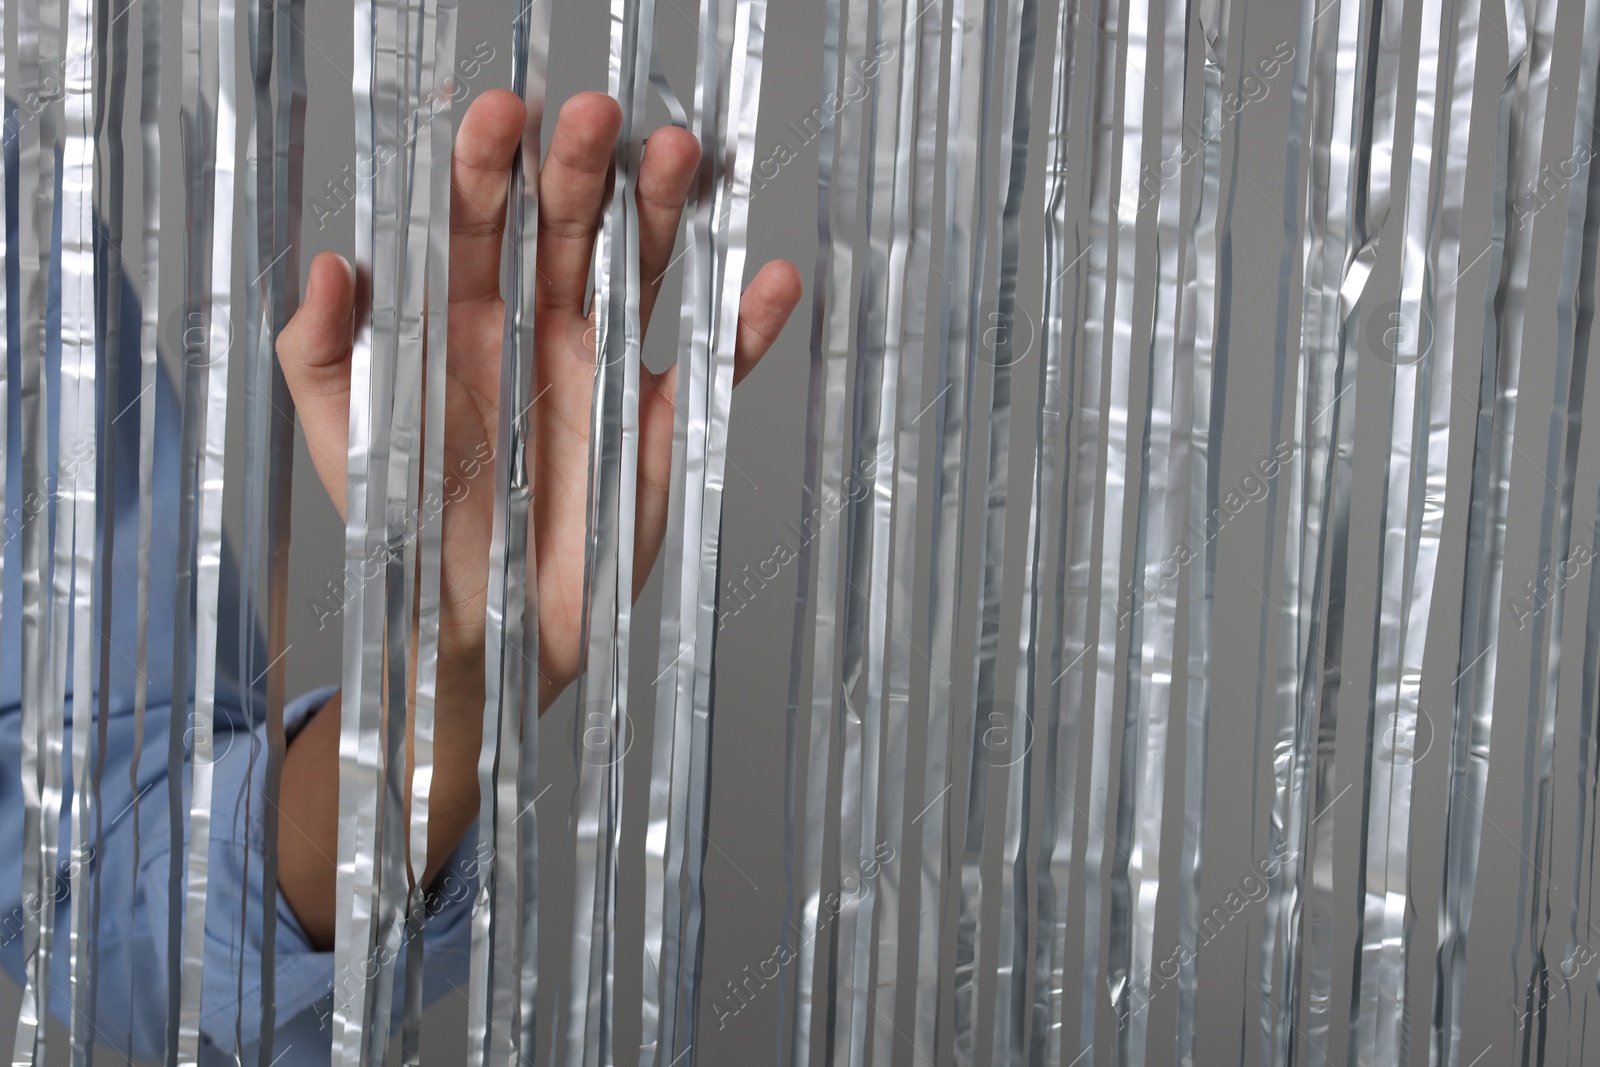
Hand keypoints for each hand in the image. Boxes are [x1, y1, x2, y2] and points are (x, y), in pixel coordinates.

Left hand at [272, 88, 801, 947]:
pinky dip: (745, 328)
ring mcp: (607, 370)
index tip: (501, 116)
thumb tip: (335, 264)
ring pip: (642, 271)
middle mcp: (539, 328)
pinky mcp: (661, 424)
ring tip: (680, 156)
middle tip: (596, 114)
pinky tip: (769, 281)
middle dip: (580, 166)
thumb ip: (321, 356)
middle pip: (568, 226)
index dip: (487, 165)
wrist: (482, 638)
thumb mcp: (348, 442)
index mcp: (462, 321)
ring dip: (663, 212)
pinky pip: (713, 367)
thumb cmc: (412, 537)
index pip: (476, 222)